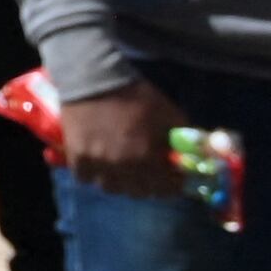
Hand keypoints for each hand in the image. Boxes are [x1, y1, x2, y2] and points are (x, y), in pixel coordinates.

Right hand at [59, 81, 191, 200]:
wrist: (95, 77)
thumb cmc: (136, 96)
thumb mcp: (168, 113)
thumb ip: (183, 139)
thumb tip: (193, 158)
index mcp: (148, 157)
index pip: (166, 189)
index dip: (172, 185)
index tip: (171, 178)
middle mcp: (123, 166)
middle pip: (138, 192)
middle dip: (147, 185)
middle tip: (147, 173)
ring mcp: (98, 163)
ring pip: (111, 188)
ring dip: (118, 182)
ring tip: (120, 170)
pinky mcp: (77, 156)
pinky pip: (85, 179)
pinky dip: (92, 174)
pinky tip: (97, 164)